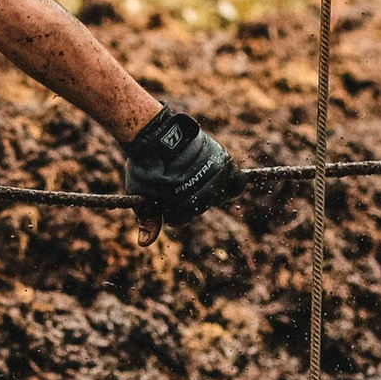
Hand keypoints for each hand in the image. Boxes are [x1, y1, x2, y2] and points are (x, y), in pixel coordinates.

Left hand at [122, 107, 242, 227]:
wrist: (156, 135)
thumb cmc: (146, 165)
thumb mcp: (142, 194)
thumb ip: (148, 219)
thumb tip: (144, 244)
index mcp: (182, 207)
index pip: (179, 220)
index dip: (170, 212)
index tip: (164, 201)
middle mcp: (203, 197)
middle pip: (199, 208)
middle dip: (188, 199)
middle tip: (177, 183)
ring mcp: (215, 181)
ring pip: (219, 198)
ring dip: (208, 192)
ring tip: (194, 179)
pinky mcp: (224, 164)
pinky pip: (238, 184)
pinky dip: (232, 185)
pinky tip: (221, 182)